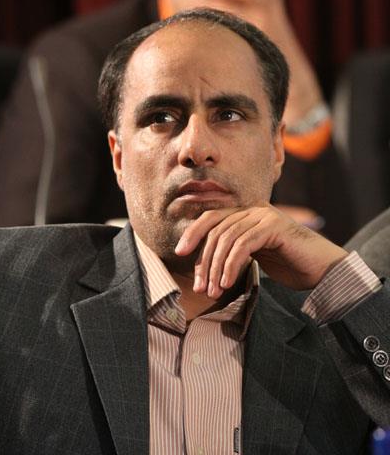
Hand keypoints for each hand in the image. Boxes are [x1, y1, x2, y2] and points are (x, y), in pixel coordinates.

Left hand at [175, 204, 346, 297]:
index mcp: (247, 214)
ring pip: (227, 238)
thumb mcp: (255, 255)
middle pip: (216, 230)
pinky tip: (228, 283)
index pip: (212, 217)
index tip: (179, 253)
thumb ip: (234, 250)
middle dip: (204, 260)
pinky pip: (243, 245)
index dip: (193, 233)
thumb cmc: (289, 264)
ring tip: (213, 292)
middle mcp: (254, 210)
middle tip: (200, 287)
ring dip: (217, 268)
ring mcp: (264, 216)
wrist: (322, 269)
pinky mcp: (274, 227)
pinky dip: (231, 265)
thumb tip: (204, 264)